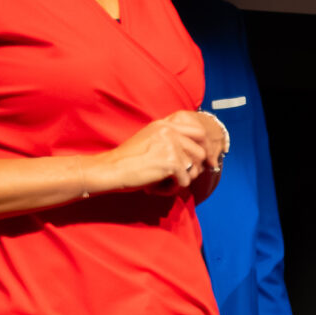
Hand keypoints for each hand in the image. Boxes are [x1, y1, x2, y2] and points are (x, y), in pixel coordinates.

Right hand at [91, 110, 223, 195]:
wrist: (111, 169)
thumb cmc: (128, 159)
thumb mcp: (149, 139)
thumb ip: (170, 139)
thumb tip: (199, 152)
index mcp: (165, 125)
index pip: (199, 131)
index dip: (204, 147)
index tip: (203, 161)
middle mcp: (170, 132)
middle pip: (201, 152)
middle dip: (194, 168)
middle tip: (180, 177)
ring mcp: (171, 146)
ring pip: (194, 169)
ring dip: (182, 179)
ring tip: (165, 182)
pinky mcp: (171, 162)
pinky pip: (185, 181)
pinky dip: (173, 189)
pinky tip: (157, 188)